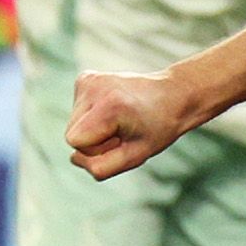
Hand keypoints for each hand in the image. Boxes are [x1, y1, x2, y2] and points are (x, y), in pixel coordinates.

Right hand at [66, 69, 202, 178]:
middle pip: (72, 133)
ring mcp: (88, 80)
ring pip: (73, 124)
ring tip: (120, 119)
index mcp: (109, 105)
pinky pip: (77, 111)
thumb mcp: (135, 157)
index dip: (96, 149)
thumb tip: (74, 158)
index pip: (75, 142)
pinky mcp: (85, 78)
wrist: (172, 96)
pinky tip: (113, 108)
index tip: (121, 139)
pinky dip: (92, 116)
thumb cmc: (157, 129)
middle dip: (95, 140)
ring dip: (94, 128)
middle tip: (123, 130)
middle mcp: (94, 87)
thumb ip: (101, 167)